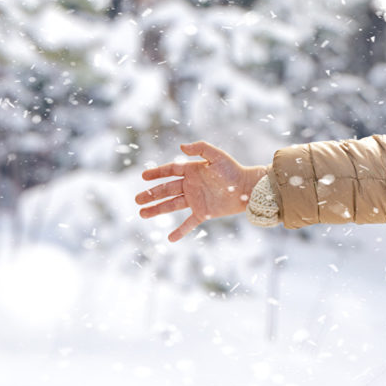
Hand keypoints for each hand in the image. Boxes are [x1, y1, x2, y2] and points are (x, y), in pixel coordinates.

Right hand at [136, 141, 265, 241]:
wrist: (248, 188)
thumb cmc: (234, 170)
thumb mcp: (217, 156)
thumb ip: (200, 148)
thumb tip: (181, 147)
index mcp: (192, 171)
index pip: (169, 171)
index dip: (156, 173)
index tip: (143, 176)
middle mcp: (191, 185)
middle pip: (166, 190)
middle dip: (150, 194)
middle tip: (136, 199)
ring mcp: (196, 200)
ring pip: (172, 205)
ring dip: (157, 209)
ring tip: (142, 213)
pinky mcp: (204, 213)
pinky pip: (189, 223)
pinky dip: (180, 231)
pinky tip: (170, 239)